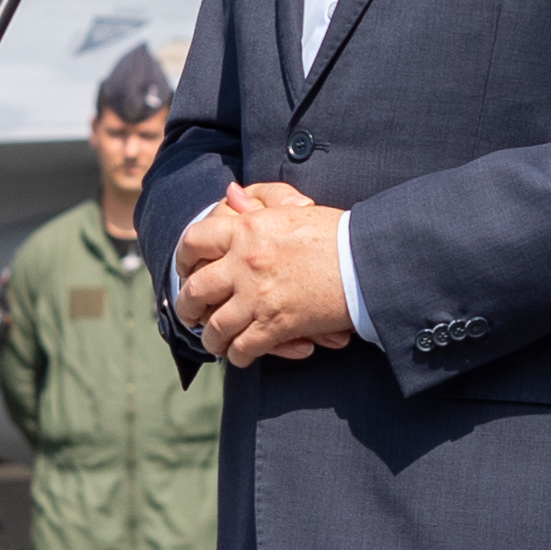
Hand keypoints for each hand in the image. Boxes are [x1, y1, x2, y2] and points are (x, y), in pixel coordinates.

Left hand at [180, 179, 357, 366]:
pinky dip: (237, 356)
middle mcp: (245, 263)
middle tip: (190, 313)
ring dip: (210, 338)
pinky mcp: (276, 325)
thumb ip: (258, 200)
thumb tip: (229, 194)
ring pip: (214, 327)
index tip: (185, 269)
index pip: (194, 240)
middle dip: (187, 306)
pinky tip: (240, 355)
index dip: (183, 257)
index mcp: (248, 229)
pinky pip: (242, 348)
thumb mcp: (293, 207)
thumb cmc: (337, 232)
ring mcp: (258, 297)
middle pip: (195, 289)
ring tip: (213, 342)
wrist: (367, 261)